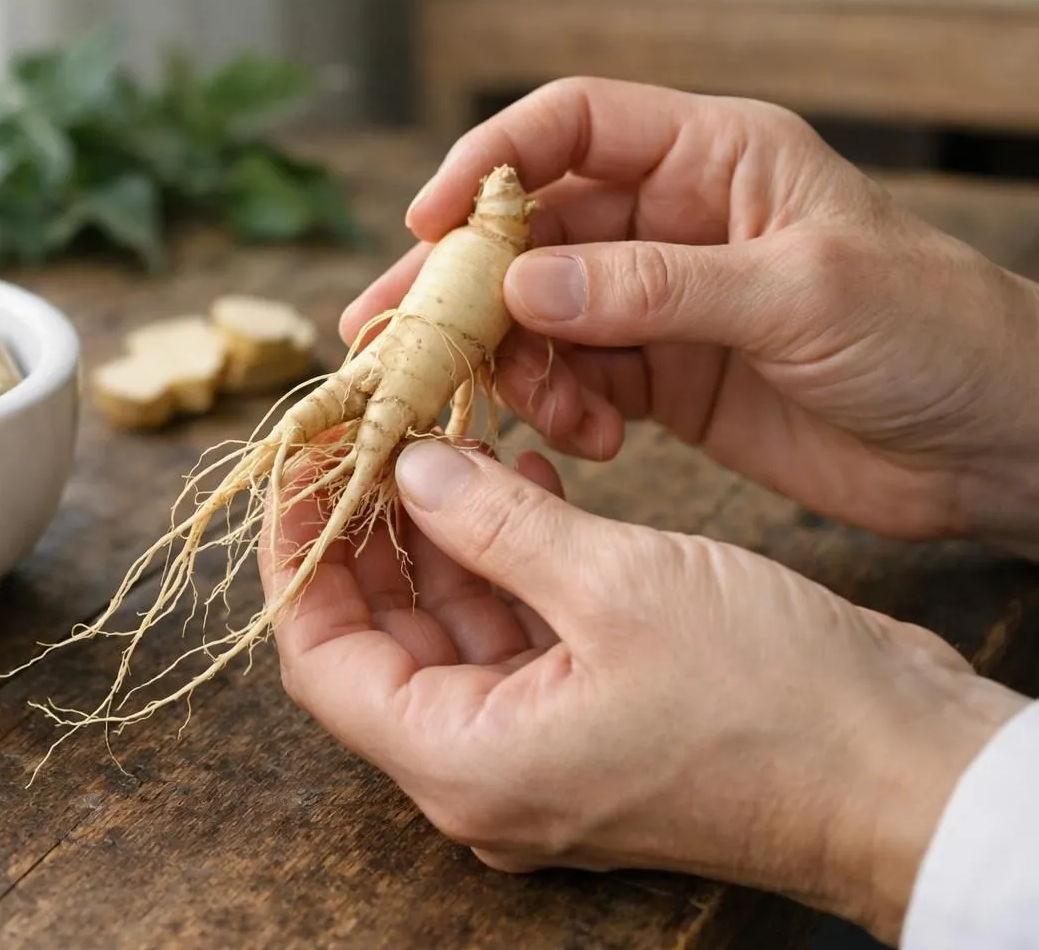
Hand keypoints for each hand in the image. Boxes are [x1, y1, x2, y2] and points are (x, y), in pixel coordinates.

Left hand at [264, 440, 1028, 943]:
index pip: (321, 658)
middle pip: (379, 642)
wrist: (907, 770)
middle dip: (366, 534)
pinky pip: (518, 634)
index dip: (299, 557)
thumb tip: (409, 468)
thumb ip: (493, 524)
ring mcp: (541, 746)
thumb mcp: (615, 585)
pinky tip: (521, 479)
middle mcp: (487, 767)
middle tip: (359, 435)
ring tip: (437, 436)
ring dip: (441, 536)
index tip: (298, 467)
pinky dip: (508, 560)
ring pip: (450, 631)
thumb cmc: (771, 701)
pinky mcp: (594, 717)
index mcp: (464, 759)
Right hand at [344, 78, 1038, 551]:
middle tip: (394, 334)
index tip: (428, 220)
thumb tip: (524, 287)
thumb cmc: (933, 334)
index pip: (574, 127)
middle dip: (466, 284)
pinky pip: (577, 381)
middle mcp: (676, 220)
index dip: (491, 161)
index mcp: (716, 158)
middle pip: (534, 231)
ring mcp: (664, 301)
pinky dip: (563, 410)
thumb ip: (658, 287)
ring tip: (536, 411)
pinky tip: (594, 442)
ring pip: (542, 316)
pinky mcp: (666, 378)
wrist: (995, 446)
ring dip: (516, 363)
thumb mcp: (801, 293)